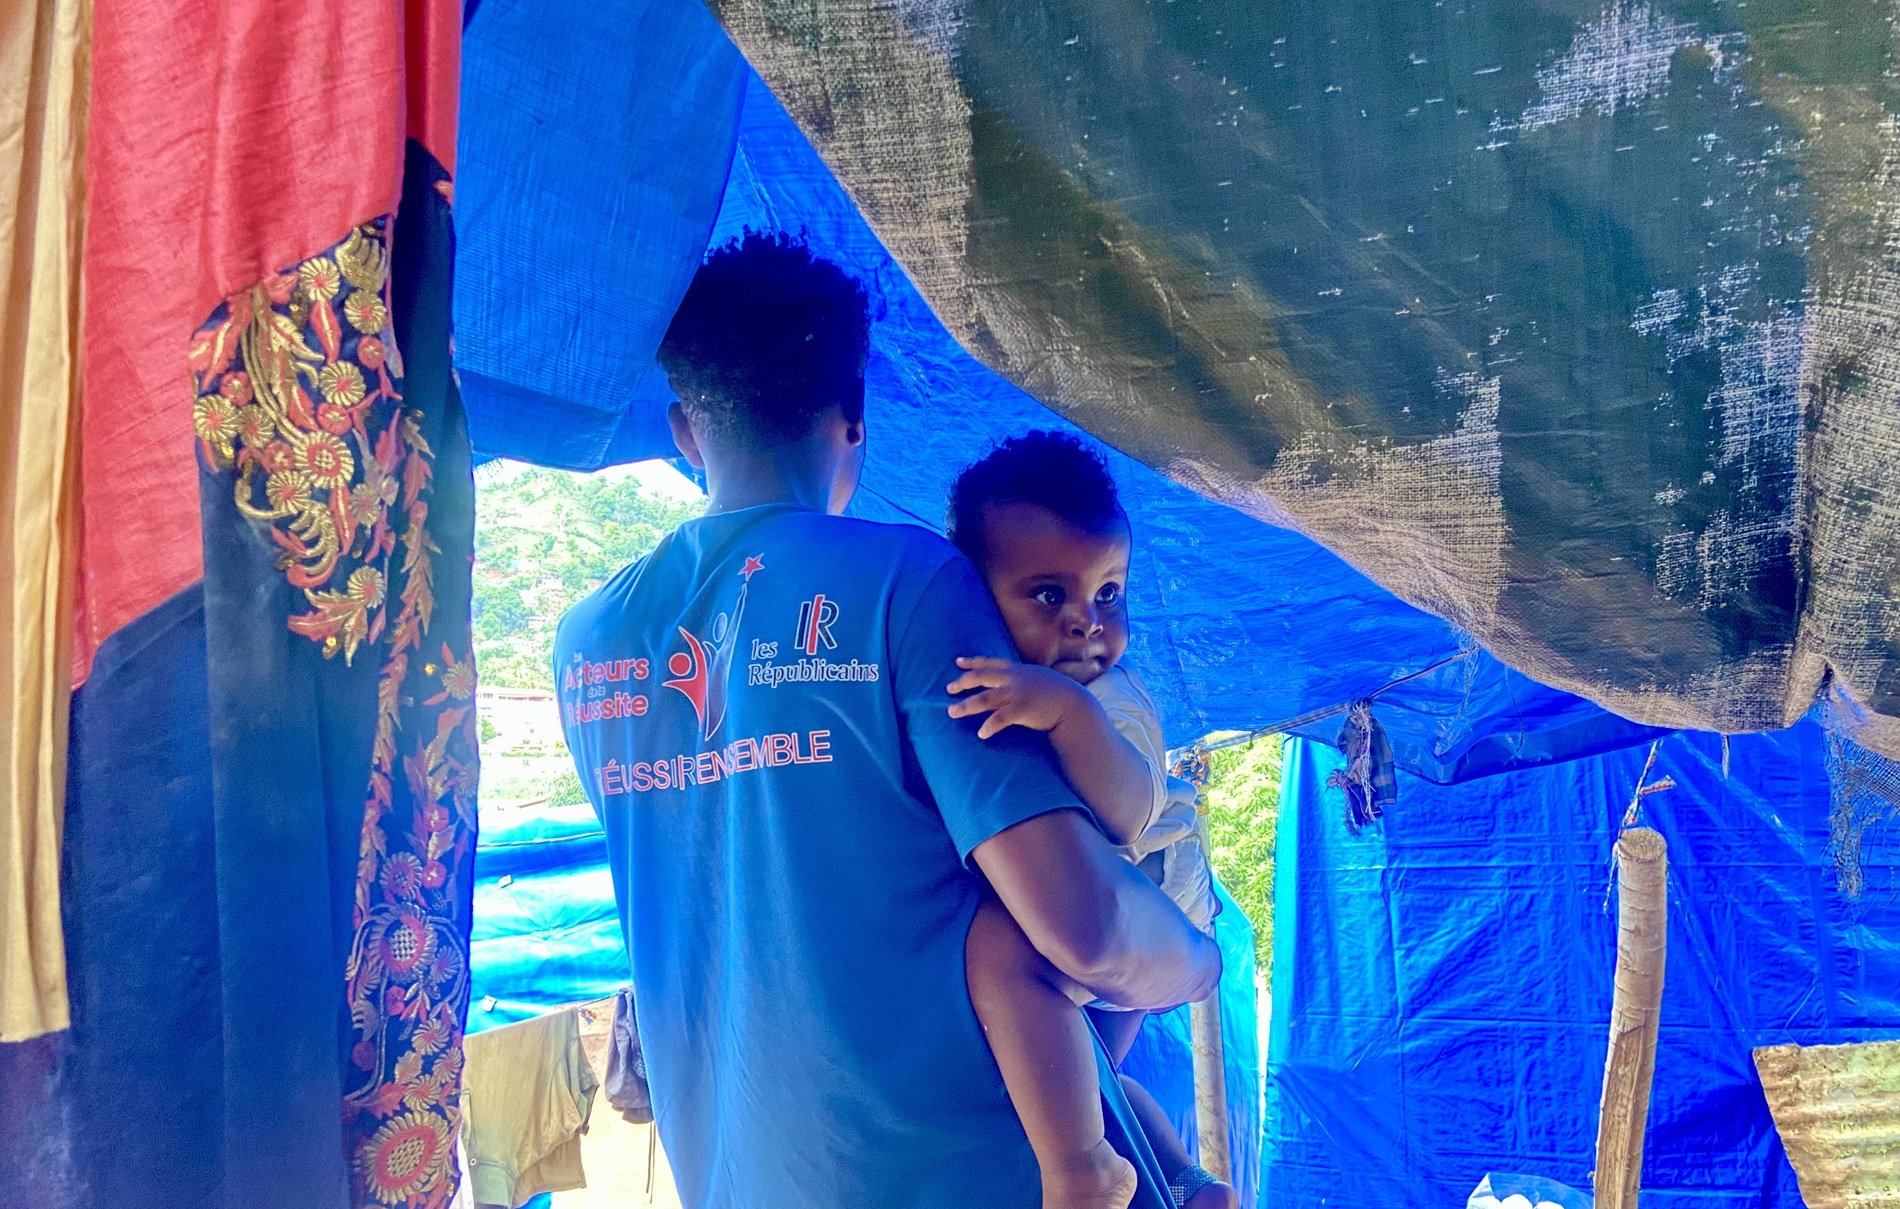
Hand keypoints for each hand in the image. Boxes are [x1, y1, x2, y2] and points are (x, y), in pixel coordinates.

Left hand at [946, 657, 1088, 738]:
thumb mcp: (1037, 678)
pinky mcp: (1022, 709)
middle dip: (962, 683)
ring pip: (984, 698)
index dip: (972, 662)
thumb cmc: (1055, 693)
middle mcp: (1013, 679)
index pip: (989, 663)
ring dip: (966, 706)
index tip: (958, 662)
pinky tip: (981, 733)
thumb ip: (1022, 679)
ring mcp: (1017, 693)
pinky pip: (1000, 718)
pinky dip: (989, 726)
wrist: (1073, 703)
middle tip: (949, 689)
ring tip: (952, 712)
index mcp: (1016, 670)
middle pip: (980, 678)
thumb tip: (1009, 684)